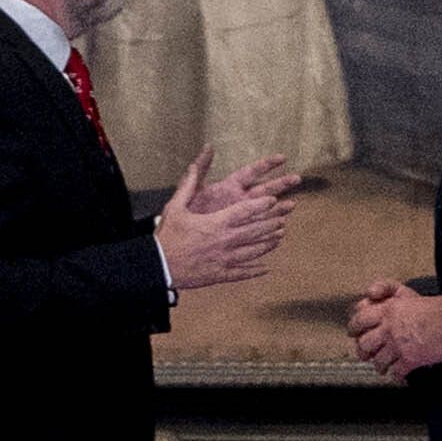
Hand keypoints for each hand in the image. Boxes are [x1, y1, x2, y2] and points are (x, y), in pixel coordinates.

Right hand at [155, 158, 300, 297]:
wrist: (158, 266)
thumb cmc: (167, 235)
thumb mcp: (175, 206)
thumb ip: (188, 185)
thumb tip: (193, 165)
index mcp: (217, 223)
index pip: (245, 211)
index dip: (261, 205)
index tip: (272, 200)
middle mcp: (225, 240)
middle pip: (255, 231)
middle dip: (271, 223)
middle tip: (283, 218)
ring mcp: (225, 259)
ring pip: (253, 251)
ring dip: (268, 244)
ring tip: (279, 237)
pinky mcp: (221, 275)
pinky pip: (243, 273)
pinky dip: (256, 270)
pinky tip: (266, 268)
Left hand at [346, 280, 441, 378]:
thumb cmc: (434, 307)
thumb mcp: (406, 291)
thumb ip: (386, 288)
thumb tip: (369, 294)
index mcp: (386, 311)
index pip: (359, 321)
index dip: (353, 328)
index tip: (354, 333)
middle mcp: (389, 329)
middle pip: (364, 345)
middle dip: (363, 351)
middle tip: (365, 354)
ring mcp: (398, 346)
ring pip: (378, 361)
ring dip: (379, 365)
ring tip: (383, 366)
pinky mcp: (410, 360)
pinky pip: (396, 372)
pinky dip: (396, 375)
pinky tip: (398, 374)